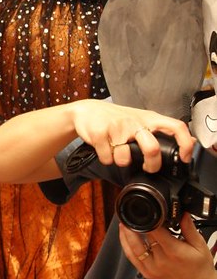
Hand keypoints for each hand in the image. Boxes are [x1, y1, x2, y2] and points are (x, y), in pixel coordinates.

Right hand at [69, 100, 195, 171]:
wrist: (87, 110)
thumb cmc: (117, 118)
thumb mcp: (142, 120)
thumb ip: (163, 130)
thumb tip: (190, 141)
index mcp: (149, 118)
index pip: (176, 127)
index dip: (184, 144)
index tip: (183, 158)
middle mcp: (134, 122)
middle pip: (152, 149)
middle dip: (151, 165)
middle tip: (148, 167)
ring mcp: (117, 127)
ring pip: (125, 159)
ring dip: (121, 162)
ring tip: (117, 153)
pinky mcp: (100, 133)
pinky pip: (107, 159)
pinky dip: (105, 160)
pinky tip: (104, 150)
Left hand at [119, 213, 216, 278]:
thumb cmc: (200, 266)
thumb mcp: (200, 245)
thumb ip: (189, 228)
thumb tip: (182, 213)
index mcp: (174, 252)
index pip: (156, 232)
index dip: (152, 220)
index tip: (150, 211)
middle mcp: (161, 261)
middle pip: (144, 238)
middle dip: (139, 225)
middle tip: (135, 213)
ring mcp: (152, 269)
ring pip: (133, 248)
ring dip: (126, 234)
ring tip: (124, 222)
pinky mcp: (147, 273)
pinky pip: (132, 258)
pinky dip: (126, 246)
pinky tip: (124, 236)